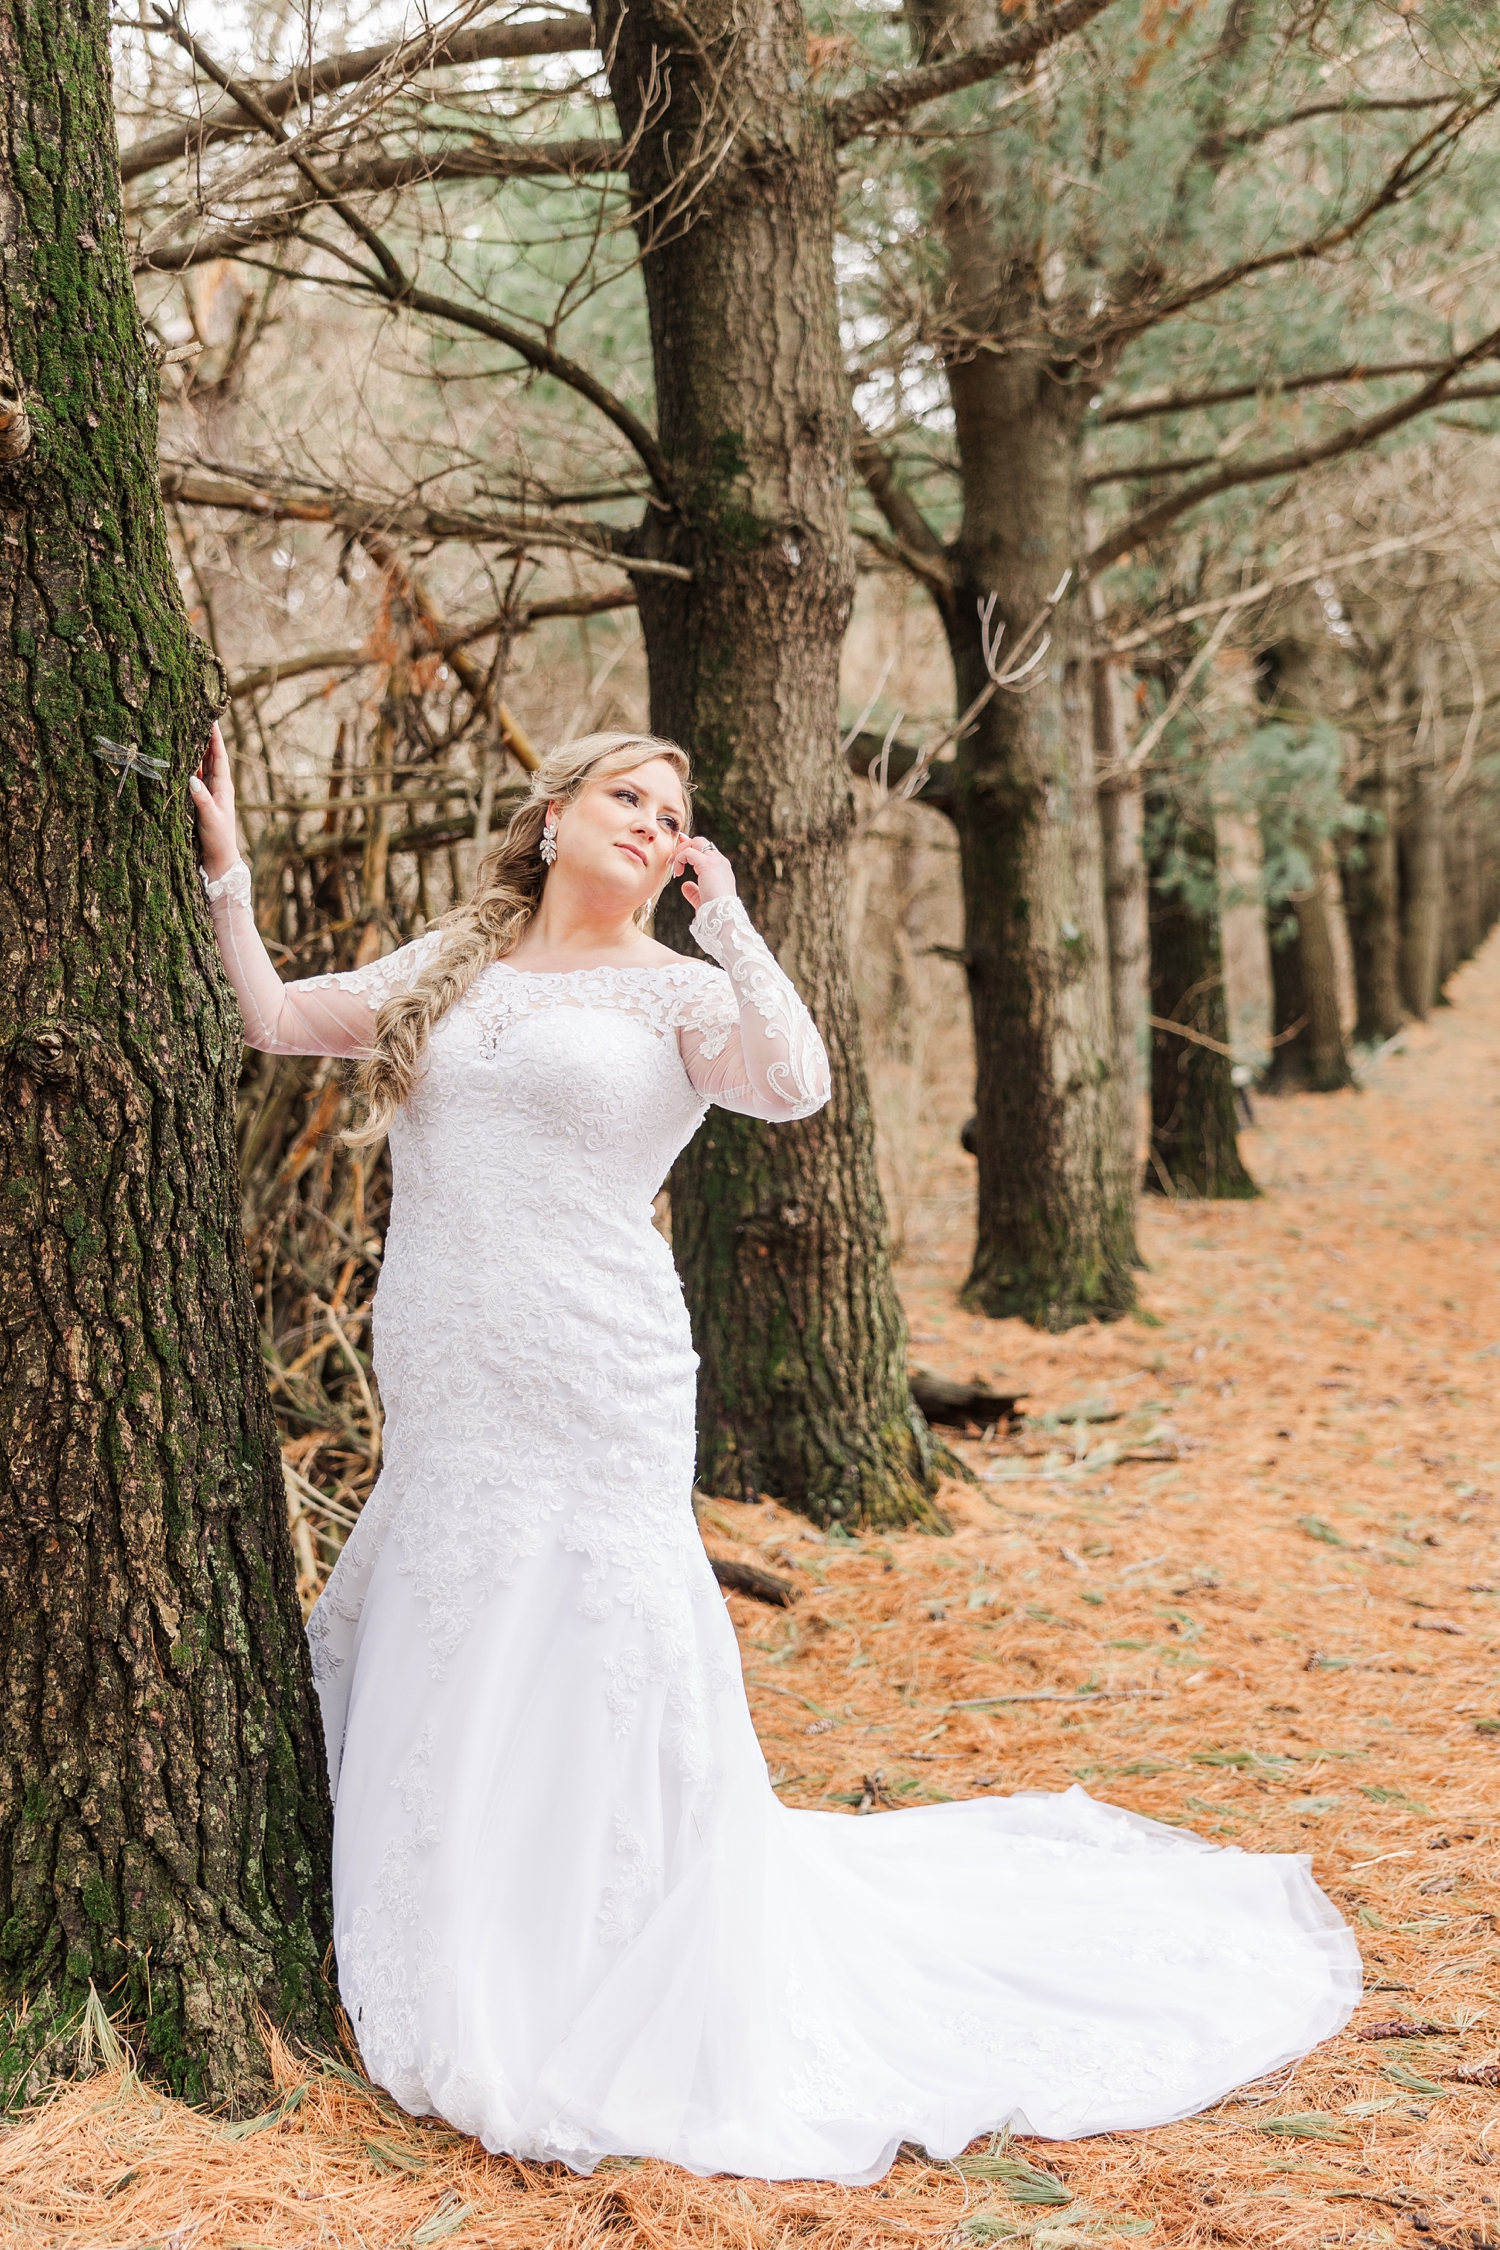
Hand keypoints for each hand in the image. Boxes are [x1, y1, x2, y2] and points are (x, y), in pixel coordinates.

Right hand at [188, 722, 239, 879]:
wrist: (218, 858)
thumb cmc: (218, 838)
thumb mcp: (210, 818)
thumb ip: (201, 799)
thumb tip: (191, 778)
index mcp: (223, 787)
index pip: (220, 757)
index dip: (215, 738)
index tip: (211, 720)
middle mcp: (217, 786)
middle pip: (210, 756)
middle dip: (204, 738)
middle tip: (196, 717)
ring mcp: (208, 792)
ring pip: (200, 765)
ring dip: (195, 749)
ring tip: (186, 730)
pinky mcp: (199, 799)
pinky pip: (193, 777)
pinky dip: (187, 765)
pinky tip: (179, 757)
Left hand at [674, 833, 737, 910]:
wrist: (723, 917)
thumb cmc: (715, 912)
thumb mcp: (702, 899)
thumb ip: (694, 892)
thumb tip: (685, 885)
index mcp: (722, 868)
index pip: (707, 849)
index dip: (692, 847)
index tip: (680, 850)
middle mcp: (720, 861)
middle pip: (700, 841)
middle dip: (685, 845)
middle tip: (672, 858)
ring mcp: (715, 861)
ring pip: (695, 842)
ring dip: (681, 851)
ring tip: (673, 865)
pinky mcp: (707, 864)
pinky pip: (688, 853)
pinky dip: (679, 859)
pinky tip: (678, 873)